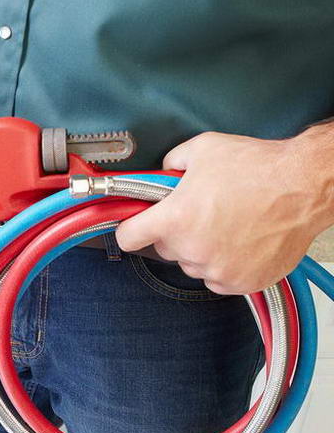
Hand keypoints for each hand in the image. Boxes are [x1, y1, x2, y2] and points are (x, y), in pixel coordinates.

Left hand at [115, 130, 333, 293]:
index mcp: (174, 219)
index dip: (130, 229)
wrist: (304, 186)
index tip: (135, 227)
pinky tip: (240, 242)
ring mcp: (218, 270)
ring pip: (194, 264)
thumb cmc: (257, 167)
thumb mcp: (201, 150)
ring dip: (202, 250)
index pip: (128, 238)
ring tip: (227, 225)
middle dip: (176, 232)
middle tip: (200, 213)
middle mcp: (192, 250)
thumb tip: (162, 173)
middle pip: (165, 249)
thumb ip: (170, 164)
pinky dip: (225, 265)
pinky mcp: (243, 282)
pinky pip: (219, 279)